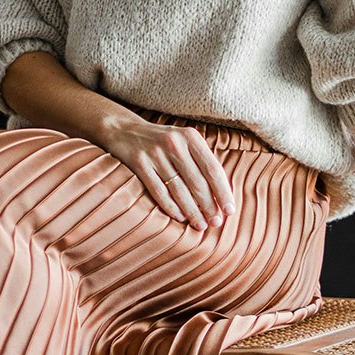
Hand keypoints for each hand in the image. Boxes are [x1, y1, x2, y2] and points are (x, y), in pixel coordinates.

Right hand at [101, 116, 235, 229]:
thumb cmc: (163, 141)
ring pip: (179, 190)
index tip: (230, 210)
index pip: (213, 169)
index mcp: (191, 137)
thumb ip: (201, 160)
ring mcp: (155, 153)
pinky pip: (158, 191)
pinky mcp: (139, 163)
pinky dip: (171, 207)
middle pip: (197, 182)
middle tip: (215, 223)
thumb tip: (222, 193)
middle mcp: (174, 143)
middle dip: (209, 206)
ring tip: (200, 225)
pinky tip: (180, 217)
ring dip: (192, 211)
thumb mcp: (184, 141)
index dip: (223, 192)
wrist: (124, 129)